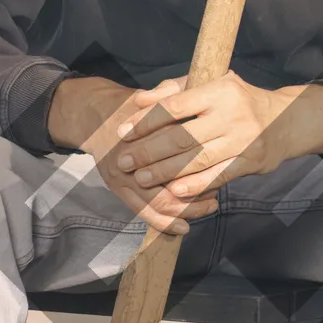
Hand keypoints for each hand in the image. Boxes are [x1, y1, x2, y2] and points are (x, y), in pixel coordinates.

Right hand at [46, 74, 225, 235]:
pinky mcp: (118, 189)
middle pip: (172, 182)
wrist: (97, 117)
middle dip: (198, 193)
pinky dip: (164, 223)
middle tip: (217, 197)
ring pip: (159, 203)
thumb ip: (181, 100)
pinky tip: (183, 227)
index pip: (181, 151)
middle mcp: (133, 155)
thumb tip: (213, 109)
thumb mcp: (158, 96)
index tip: (225, 170)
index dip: (205, 164)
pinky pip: (144, 213)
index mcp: (147, 130)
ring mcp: (124, 175)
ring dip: (186, 210)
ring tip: (207, 209)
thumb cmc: (135, 108)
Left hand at [112, 73, 322, 205]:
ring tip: (142, 178)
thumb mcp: (210, 86)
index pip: (174, 107)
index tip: (123, 133)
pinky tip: (173, 190)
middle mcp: (232, 114)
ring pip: (197, 159)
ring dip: (165, 172)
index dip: (145, 121)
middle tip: (125, 162)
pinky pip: (217, 176)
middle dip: (148, 151)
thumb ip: (173, 91)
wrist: (285, 121)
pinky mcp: (251, 161)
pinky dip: (194, 185)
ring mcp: (243, 139)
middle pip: (182, 136)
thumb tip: (139, 101)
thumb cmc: (237, 101)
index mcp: (219, 90)